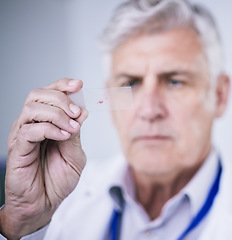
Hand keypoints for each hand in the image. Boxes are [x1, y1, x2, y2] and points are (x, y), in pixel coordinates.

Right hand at [0, 78, 88, 238]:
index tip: (79, 85)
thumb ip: (77, 133)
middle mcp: (32, 125)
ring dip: (56, 114)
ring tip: (71, 128)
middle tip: (76, 112)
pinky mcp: (17, 149)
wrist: (44, 204)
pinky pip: (29, 130)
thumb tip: (82, 111)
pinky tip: (63, 136)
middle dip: (61, 98)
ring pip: (32, 108)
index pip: (50, 94)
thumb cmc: (58, 181)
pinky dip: (50, 129)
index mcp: (47, 123)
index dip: (63, 85)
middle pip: (38, 94)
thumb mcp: (75, 155)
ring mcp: (22, 136)